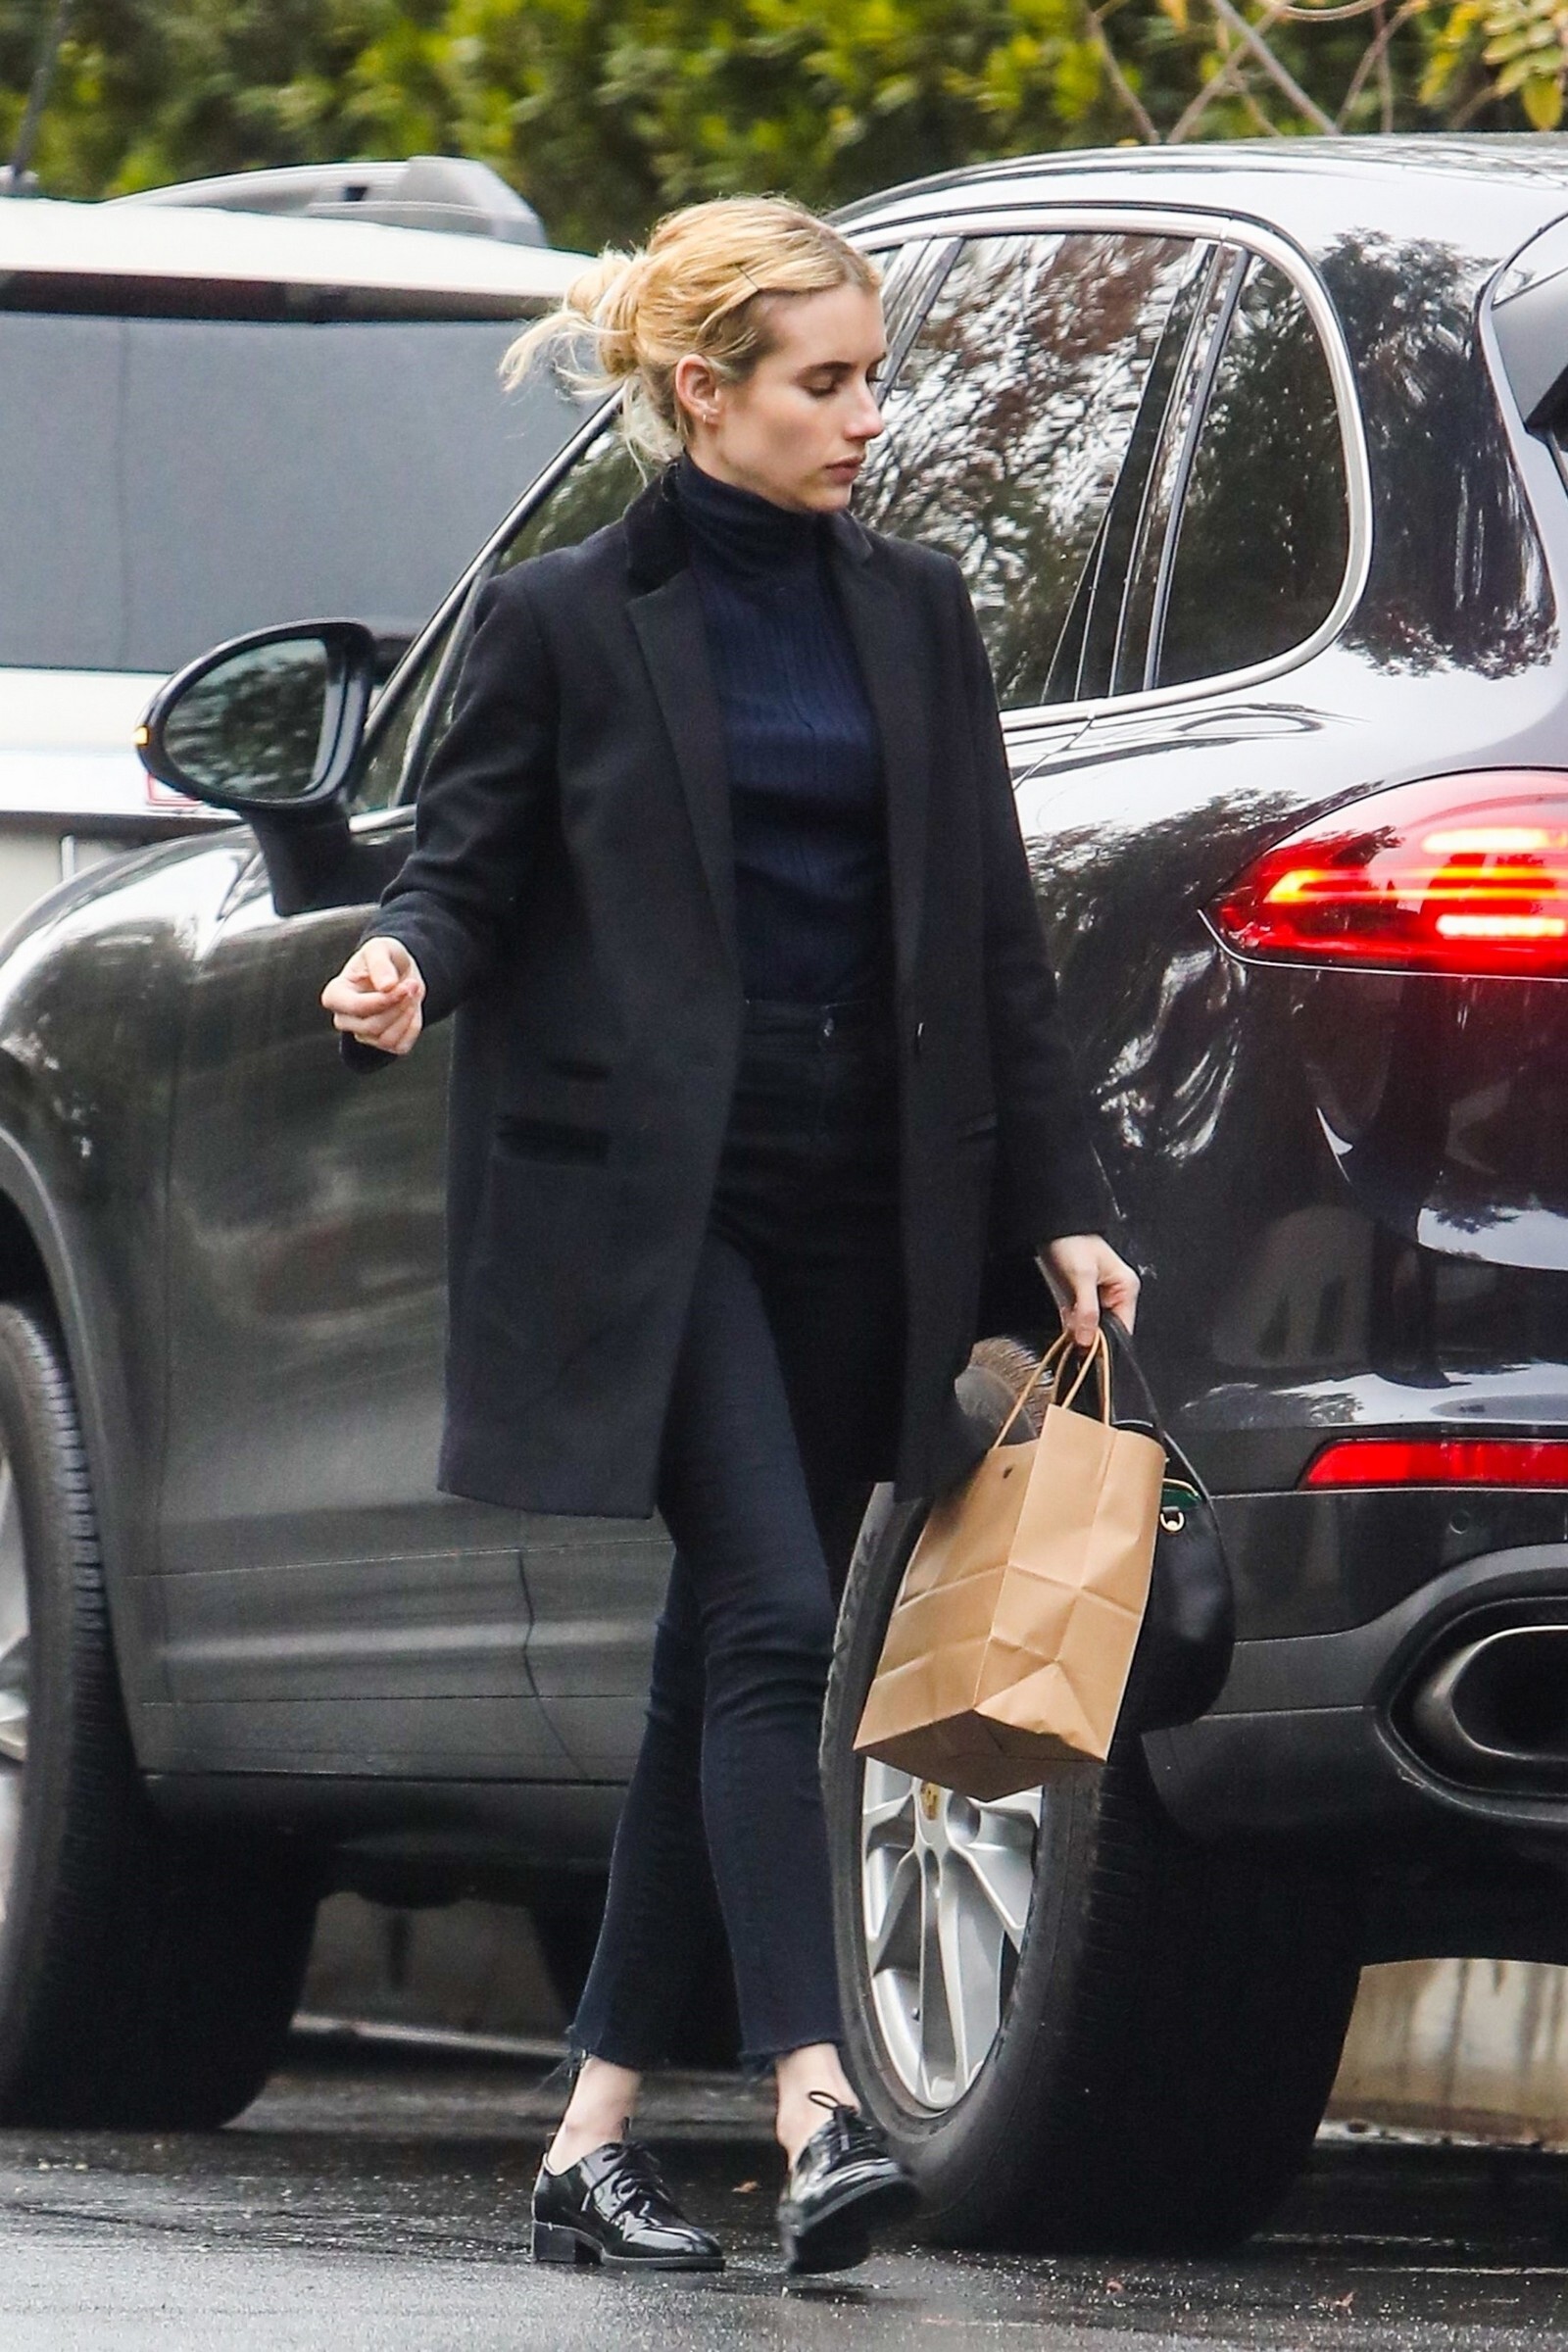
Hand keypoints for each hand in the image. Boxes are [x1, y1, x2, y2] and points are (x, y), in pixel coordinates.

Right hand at [320, 936, 424, 1056]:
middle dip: (398, 1007)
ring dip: (407, 1016)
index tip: (403, 986)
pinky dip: (412, 1028)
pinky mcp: (382, 1044)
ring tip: (413, 993)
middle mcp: (344, 1018)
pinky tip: (413, 1009)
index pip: (355, 1008)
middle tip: (413, 985)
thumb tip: (387, 986)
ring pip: (385, 1039)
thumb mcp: (381, 948)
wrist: (399, 970)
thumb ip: (380, 963)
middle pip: (371, 1026)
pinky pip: (400, 1046)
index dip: (383, 1001)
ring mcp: (362, 1034)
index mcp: (335, 994)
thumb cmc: (383, 956)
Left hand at [1035, 1234, 1140, 1349]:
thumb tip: (1089, 1340)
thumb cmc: (1072, 1240)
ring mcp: (1097, 1296)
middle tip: (1074, 1342)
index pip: (1123, 1328)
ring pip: (1091, 1326)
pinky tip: (1065, 1325)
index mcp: (1125, 1287)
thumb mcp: (1082, 1276)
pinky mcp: (1081, 1296)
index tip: (1091, 1354)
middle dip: (1089, 1337)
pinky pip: (1079, 1319)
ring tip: (1068, 1332)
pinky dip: (1071, 1324)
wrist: (1050, 1225)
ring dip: (1078, 1331)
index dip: (1107, 1343)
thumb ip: (1087, 1310)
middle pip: (1106, 1330)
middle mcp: (1115, 1294)